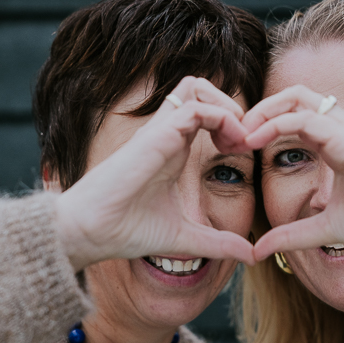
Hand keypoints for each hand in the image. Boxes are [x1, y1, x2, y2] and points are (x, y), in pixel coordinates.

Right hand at [55, 77, 254, 271]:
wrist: (92, 233)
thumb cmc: (127, 230)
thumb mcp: (187, 238)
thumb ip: (219, 243)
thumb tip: (251, 255)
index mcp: (173, 148)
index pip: (205, 113)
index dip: (232, 125)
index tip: (245, 154)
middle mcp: (166, 133)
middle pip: (202, 89)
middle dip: (232, 107)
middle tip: (246, 142)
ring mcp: (160, 131)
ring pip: (197, 87)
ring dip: (228, 107)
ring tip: (240, 142)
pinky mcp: (156, 136)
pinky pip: (195, 108)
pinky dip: (222, 118)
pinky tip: (232, 148)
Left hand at [242, 85, 343, 262]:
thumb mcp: (326, 229)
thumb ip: (292, 235)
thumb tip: (258, 249)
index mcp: (340, 142)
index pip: (298, 115)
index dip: (267, 125)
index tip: (241, 148)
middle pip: (295, 96)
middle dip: (261, 109)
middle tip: (234, 134)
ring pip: (297, 98)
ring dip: (263, 112)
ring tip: (240, 135)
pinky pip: (304, 119)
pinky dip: (275, 124)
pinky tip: (255, 142)